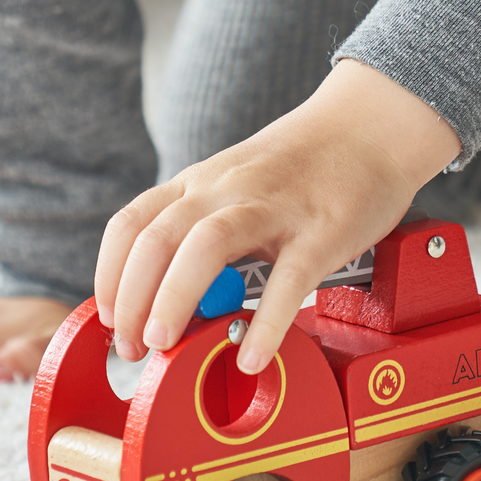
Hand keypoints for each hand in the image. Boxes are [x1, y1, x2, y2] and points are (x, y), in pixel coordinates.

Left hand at [96, 59, 461, 374]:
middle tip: (131, 346)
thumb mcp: (237, 188)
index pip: (132, 224)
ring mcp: (273, 207)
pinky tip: (252, 355)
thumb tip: (173, 300)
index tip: (110, 318)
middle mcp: (226, 190)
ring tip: (166, 345)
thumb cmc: (304, 167)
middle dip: (132, 298)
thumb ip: (205, 232)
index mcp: (200, 183)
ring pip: (205, 246)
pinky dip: (267, 323)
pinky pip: (288, 279)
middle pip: (157, 238)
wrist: (370, 125)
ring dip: (174, 299)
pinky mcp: (321, 229)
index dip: (110, 275)